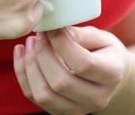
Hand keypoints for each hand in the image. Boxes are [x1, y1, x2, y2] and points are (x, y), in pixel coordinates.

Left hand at [13, 26, 130, 112]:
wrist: (110, 78)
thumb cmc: (105, 52)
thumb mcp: (102, 38)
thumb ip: (80, 34)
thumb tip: (54, 29)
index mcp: (112, 75)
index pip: (83, 64)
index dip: (62, 44)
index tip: (51, 28)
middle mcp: (97, 98)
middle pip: (61, 82)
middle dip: (43, 54)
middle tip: (38, 34)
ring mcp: (78, 110)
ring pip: (44, 95)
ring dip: (30, 66)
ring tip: (30, 43)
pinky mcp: (60, 112)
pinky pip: (33, 97)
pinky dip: (23, 75)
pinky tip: (22, 54)